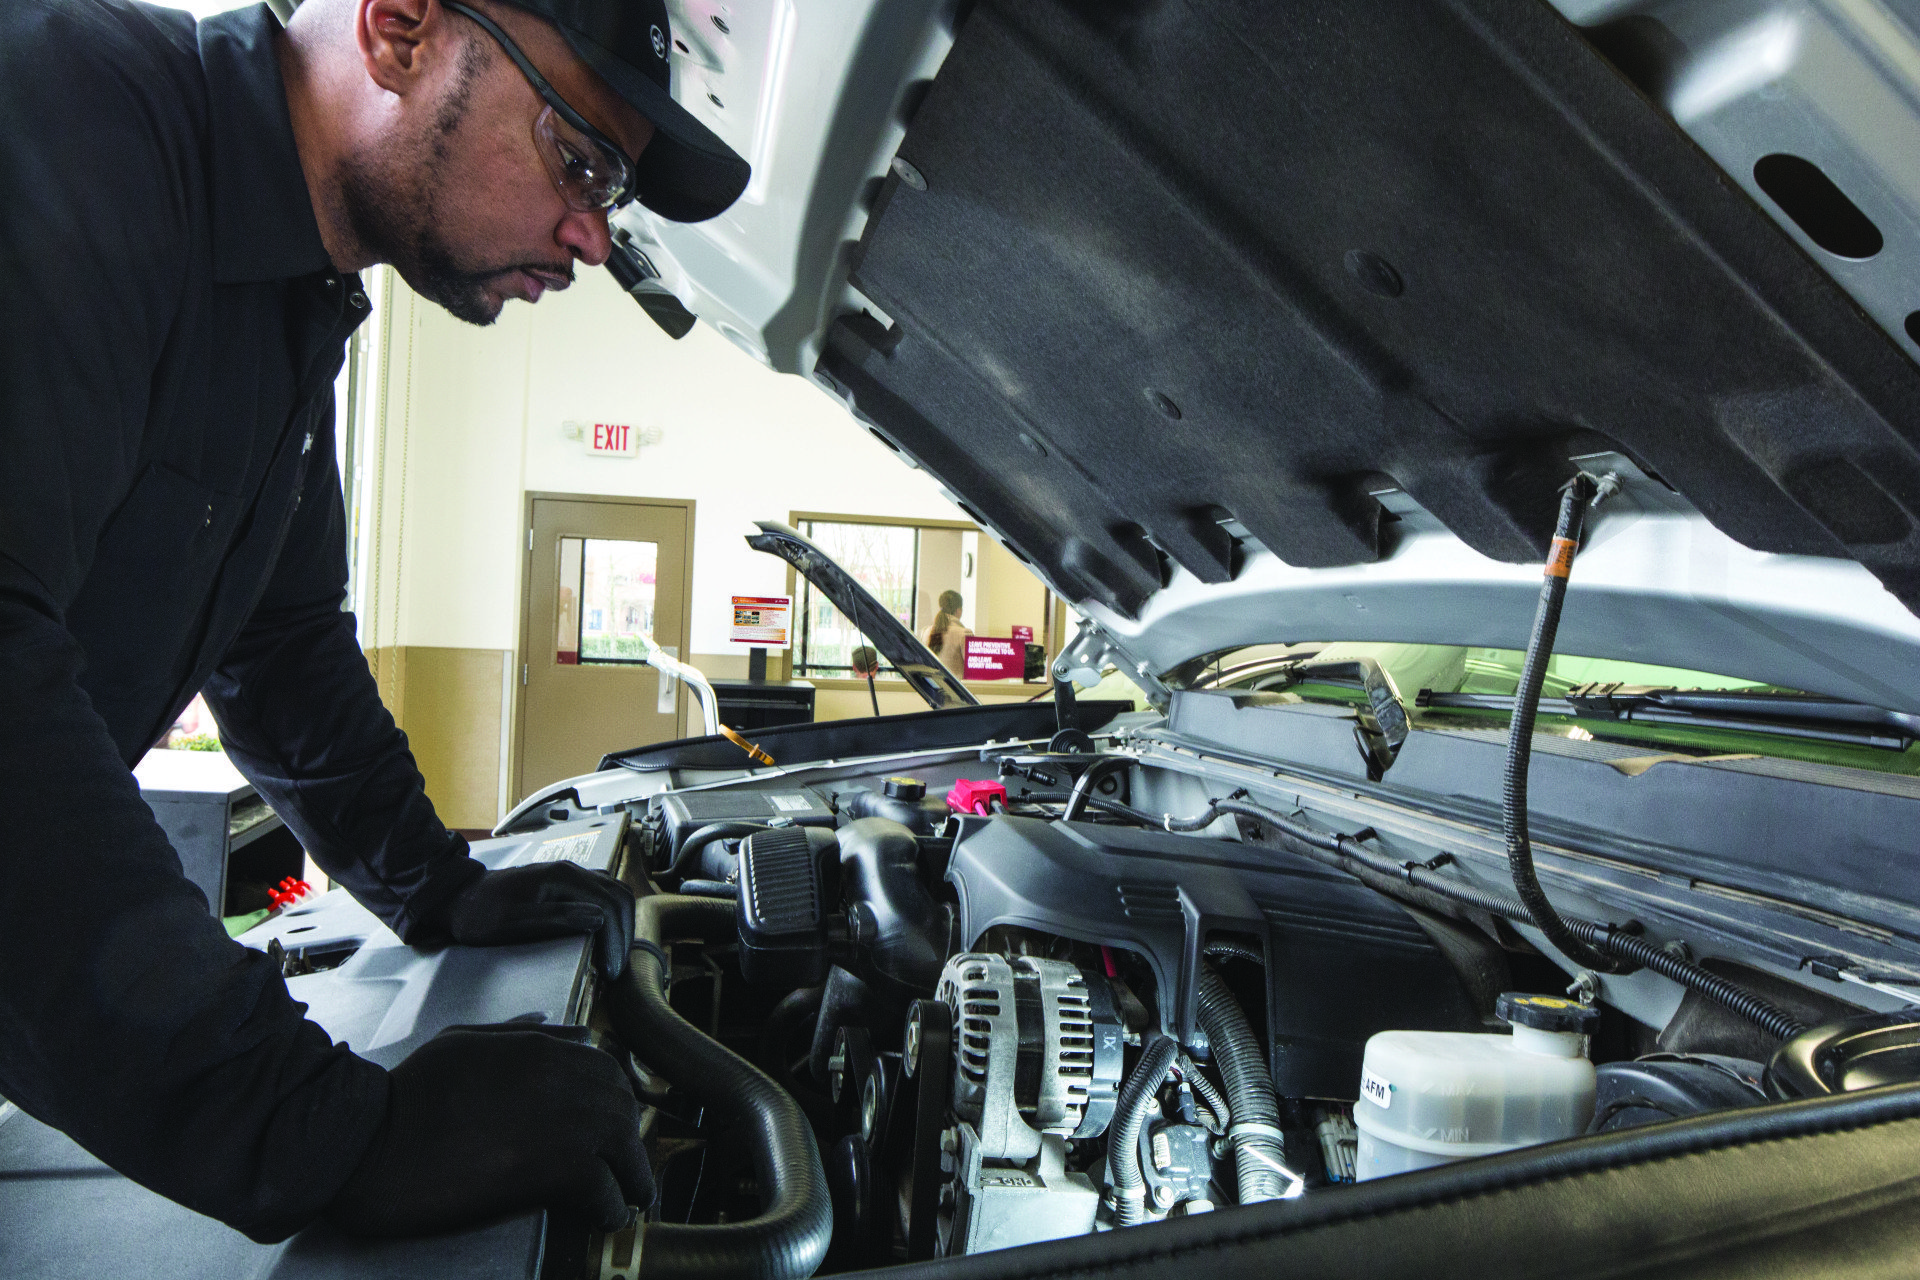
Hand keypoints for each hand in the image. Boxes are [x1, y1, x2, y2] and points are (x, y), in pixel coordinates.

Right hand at [325, 1025, 652, 1236]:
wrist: (368, 1142)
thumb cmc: (405, 1095)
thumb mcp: (463, 1043)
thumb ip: (518, 1035)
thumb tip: (566, 1029)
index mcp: (540, 1048)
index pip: (606, 1071)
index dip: (615, 1105)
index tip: (614, 1130)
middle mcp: (563, 1078)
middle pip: (624, 1110)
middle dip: (630, 1143)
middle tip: (629, 1171)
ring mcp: (565, 1121)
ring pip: (625, 1149)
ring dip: (630, 1177)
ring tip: (625, 1200)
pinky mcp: (556, 1167)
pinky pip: (605, 1189)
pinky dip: (609, 1206)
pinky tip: (602, 1216)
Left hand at [444, 862, 634, 978]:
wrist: (459, 898)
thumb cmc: (480, 914)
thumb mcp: (512, 922)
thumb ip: (556, 917)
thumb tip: (599, 918)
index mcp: (562, 877)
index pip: (609, 904)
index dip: (616, 938)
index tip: (610, 971)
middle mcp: (573, 871)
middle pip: (619, 896)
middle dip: (624, 933)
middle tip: (615, 969)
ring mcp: (571, 876)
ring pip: (614, 894)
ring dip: (621, 925)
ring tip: (613, 956)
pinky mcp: (566, 886)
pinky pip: (602, 896)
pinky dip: (612, 917)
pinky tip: (604, 939)